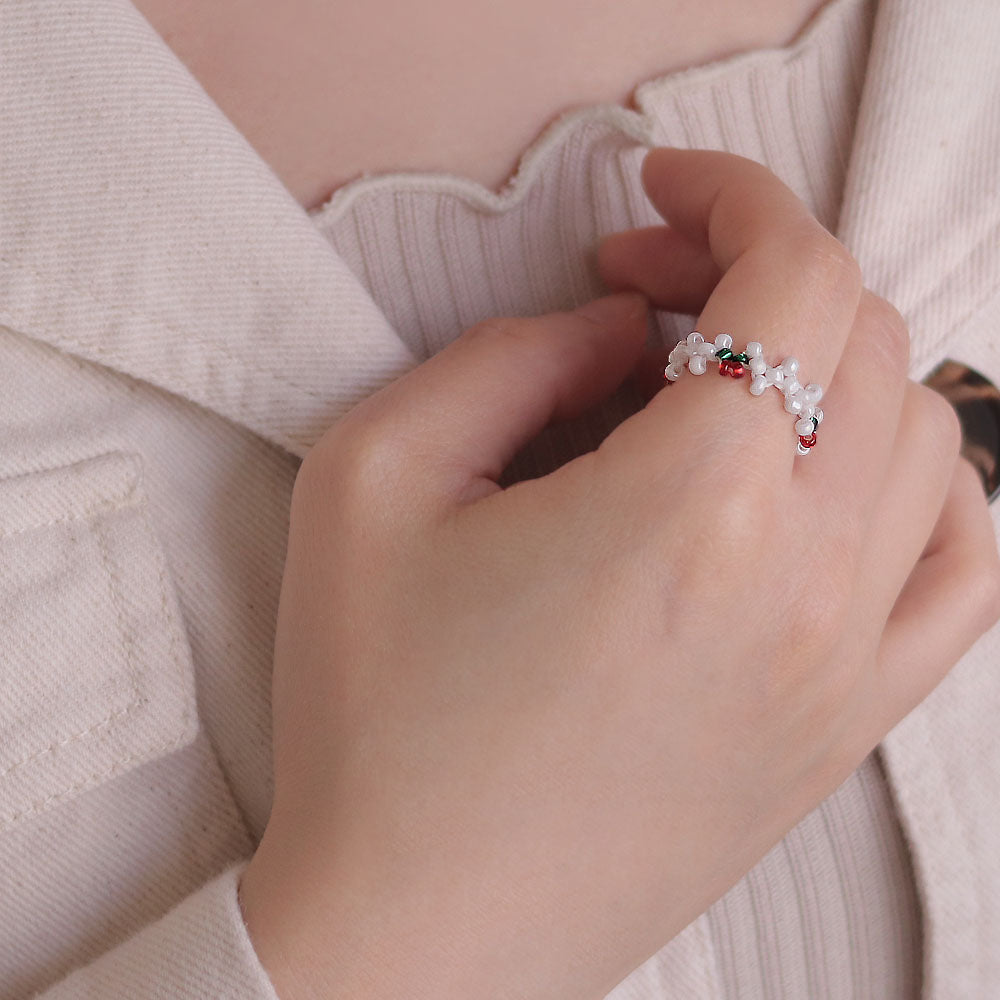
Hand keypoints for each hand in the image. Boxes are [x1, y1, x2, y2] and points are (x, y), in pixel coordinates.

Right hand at [238, 147, 999, 999]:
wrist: (416, 931)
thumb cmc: (377, 717)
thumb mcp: (373, 478)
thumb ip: (506, 356)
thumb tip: (617, 330)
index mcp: (692, 503)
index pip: (791, 274)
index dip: (729, 198)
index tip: (659, 200)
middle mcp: (807, 578)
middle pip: (863, 338)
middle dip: (759, 276)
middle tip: (648, 299)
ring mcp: (847, 664)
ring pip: (929, 440)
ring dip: (835, 370)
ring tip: (725, 391)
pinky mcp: (842, 729)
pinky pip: (959, 573)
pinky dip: (924, 490)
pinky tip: (837, 486)